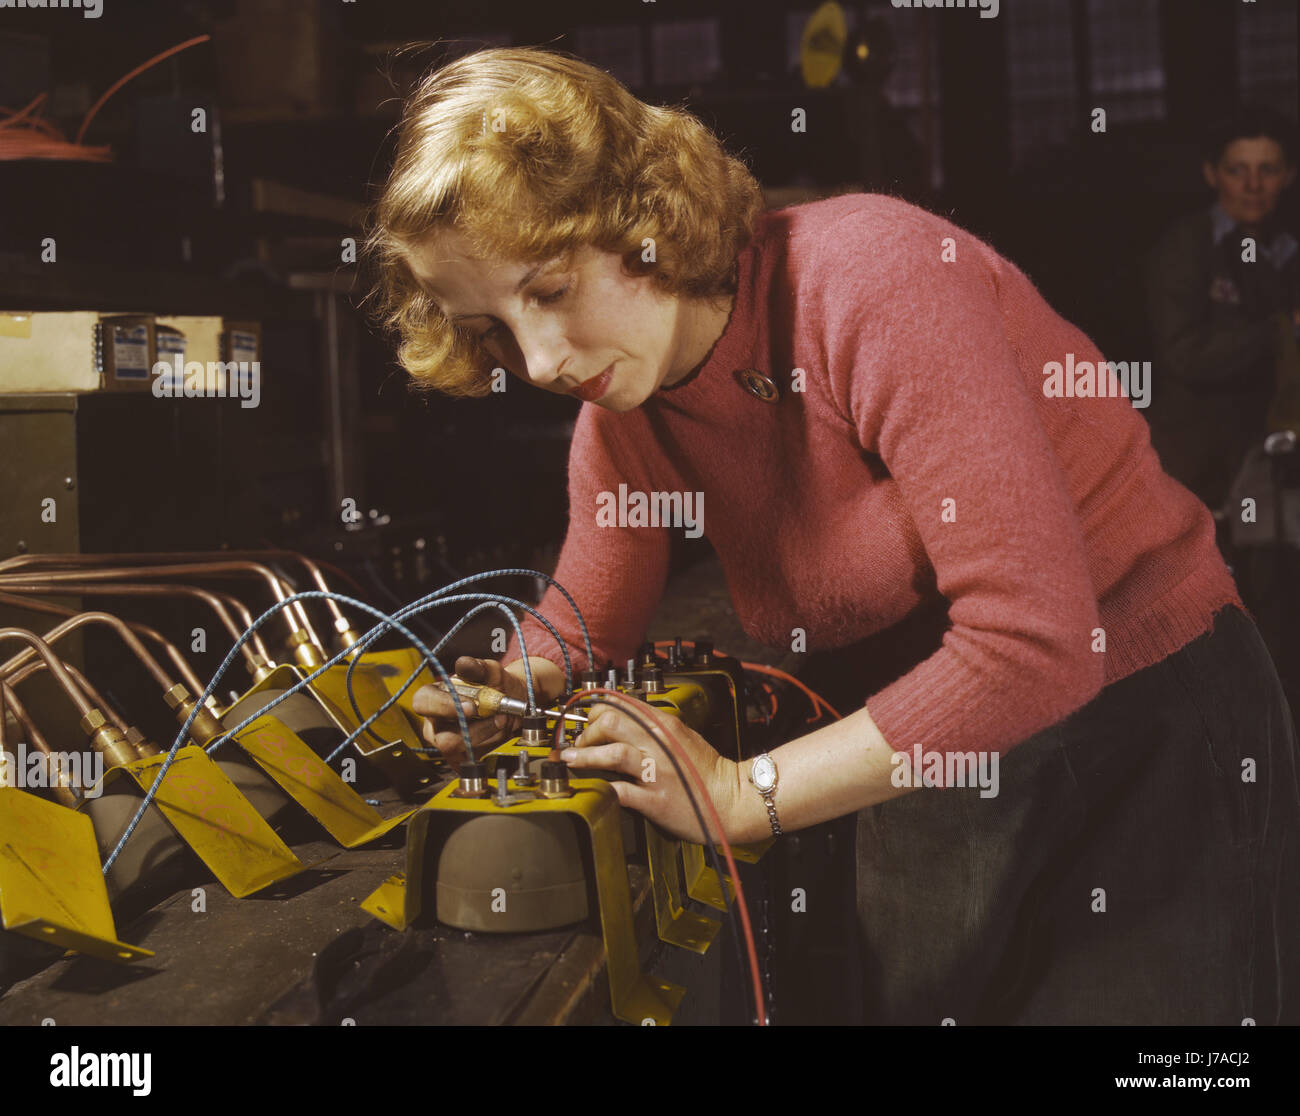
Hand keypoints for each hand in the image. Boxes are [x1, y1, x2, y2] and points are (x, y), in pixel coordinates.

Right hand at [410, 655, 520, 764]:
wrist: (511, 703)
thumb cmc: (495, 685)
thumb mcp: (490, 671)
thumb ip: (478, 667)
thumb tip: (464, 664)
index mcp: (433, 697)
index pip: (423, 702)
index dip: (444, 706)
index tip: (472, 707)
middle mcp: (435, 723)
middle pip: (441, 736)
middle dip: (473, 729)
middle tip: (498, 716)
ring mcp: (446, 743)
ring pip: (459, 748)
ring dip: (486, 733)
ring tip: (502, 718)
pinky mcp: (460, 758)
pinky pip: (470, 758)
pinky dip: (490, 744)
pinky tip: (499, 730)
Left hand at [561, 698, 742, 843]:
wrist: (732, 800)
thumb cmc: (707, 771)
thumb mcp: (682, 737)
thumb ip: (654, 728)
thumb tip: (623, 723)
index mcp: (664, 725)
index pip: (621, 705)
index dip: (596, 712)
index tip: (587, 723)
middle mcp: (658, 743)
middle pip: (610, 723)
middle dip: (586, 732)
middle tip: (578, 744)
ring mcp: (656, 771)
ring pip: (611, 753)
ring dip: (584, 756)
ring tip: (569, 760)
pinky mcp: (654, 799)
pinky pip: (621, 791)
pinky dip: (602, 789)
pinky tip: (590, 788)